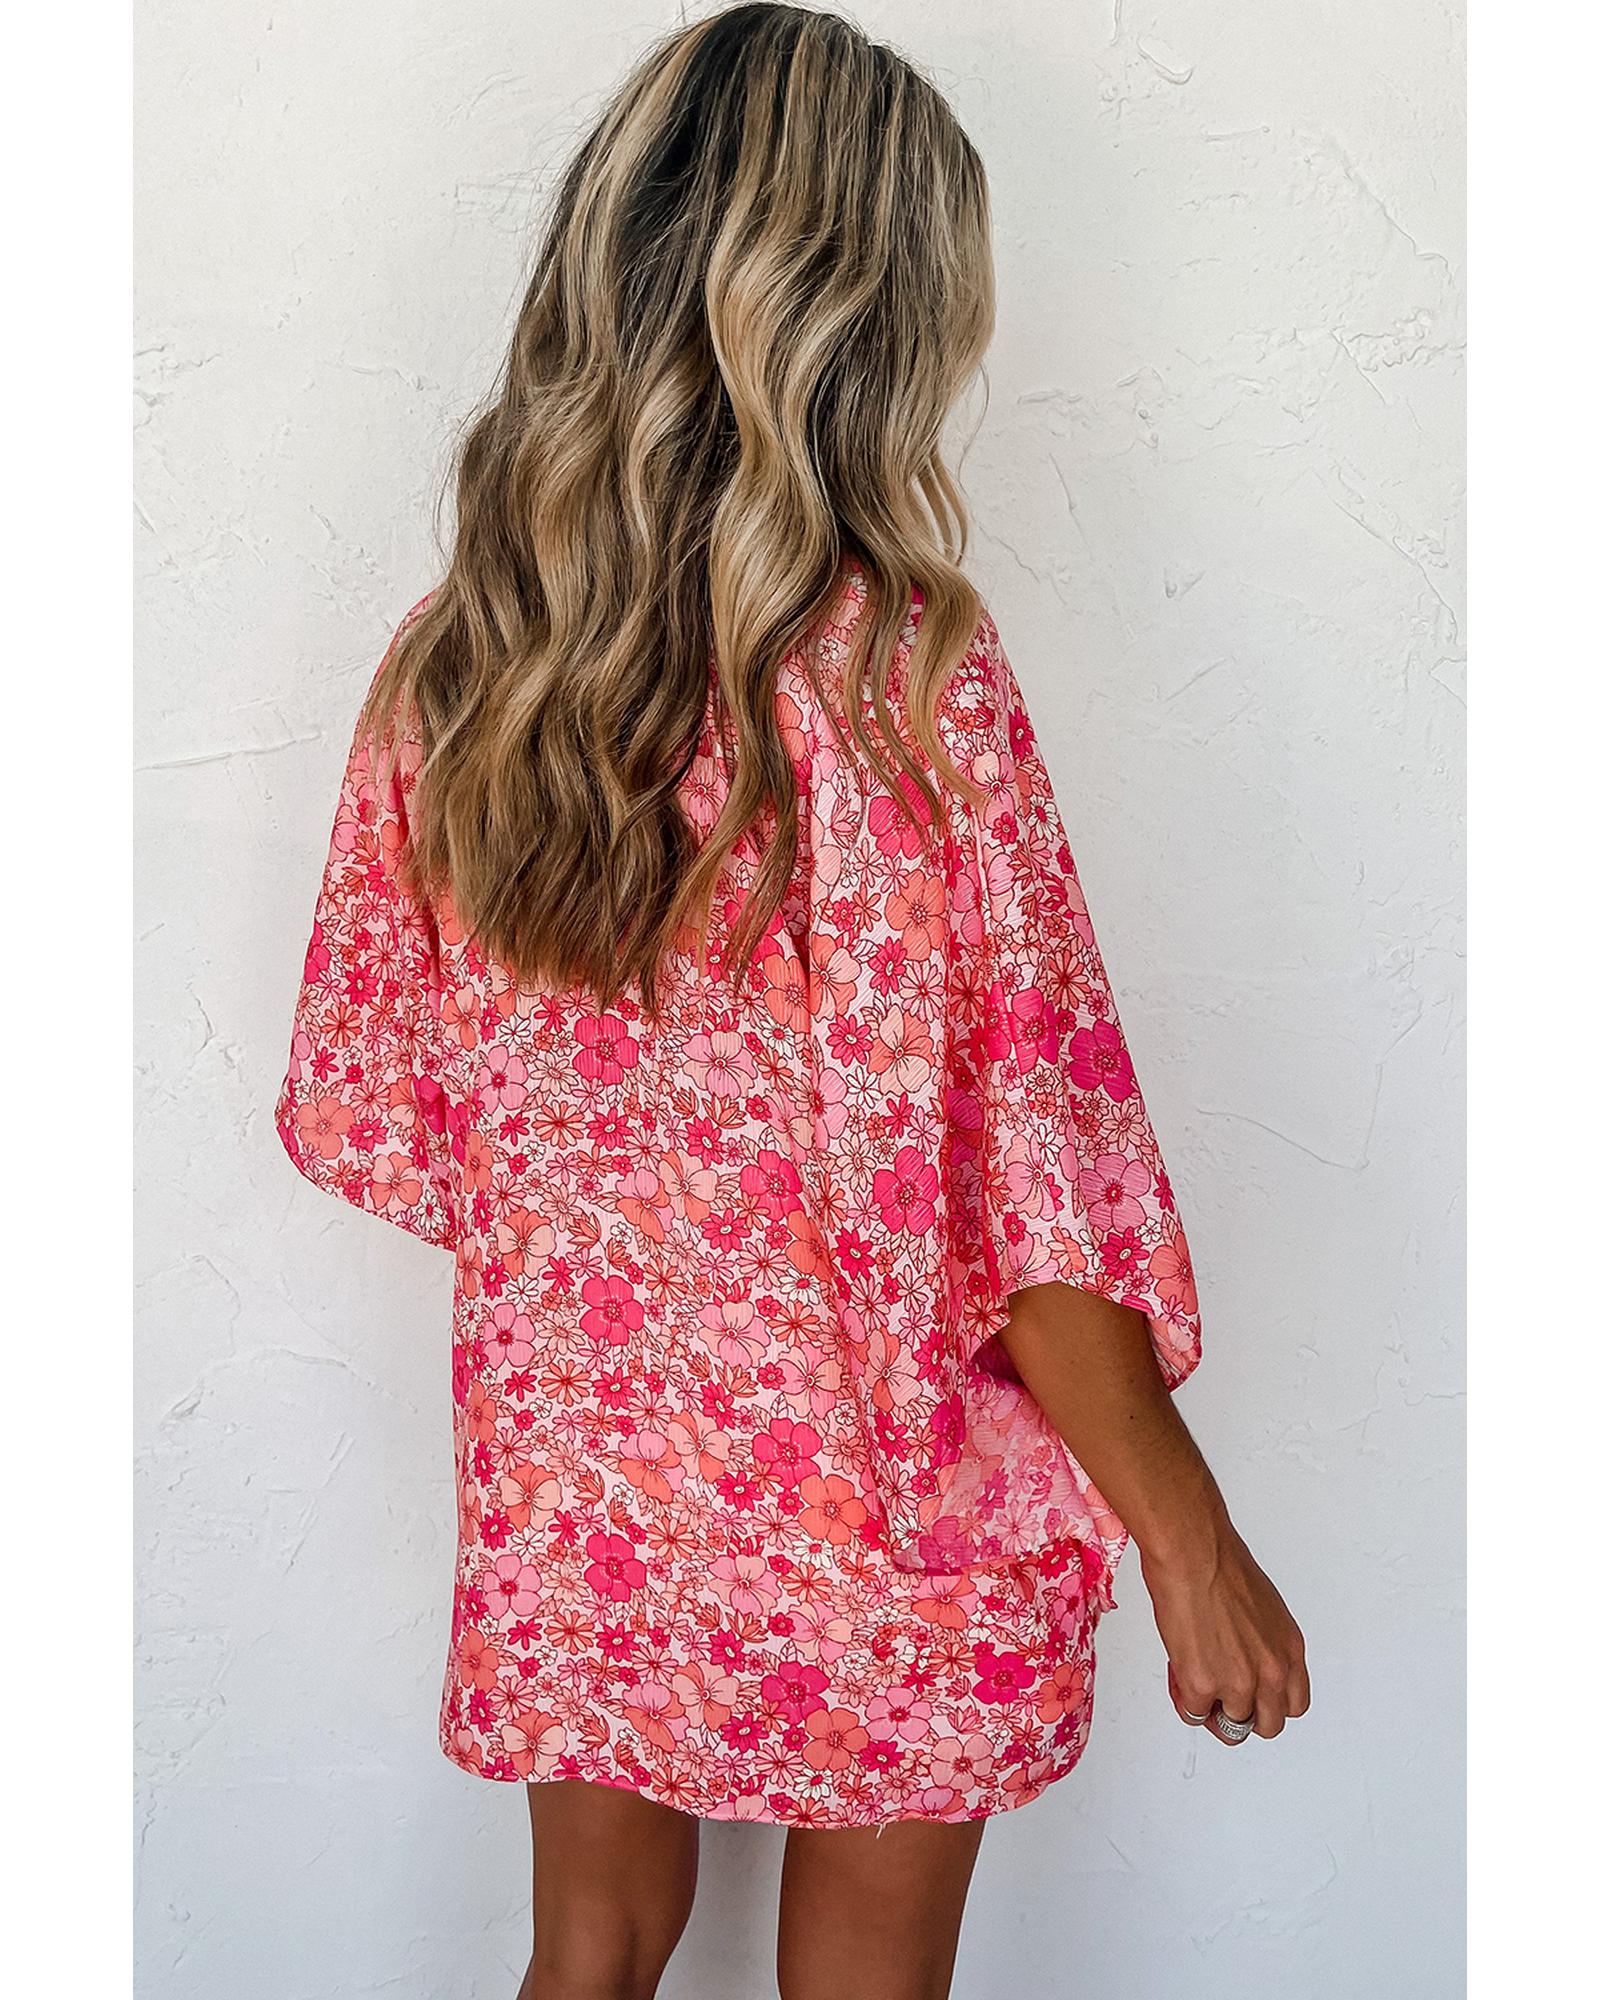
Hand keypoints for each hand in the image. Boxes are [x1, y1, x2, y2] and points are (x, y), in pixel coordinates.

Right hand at [1141, 1519, 1309, 1744]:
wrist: (1193, 1553)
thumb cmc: (1220, 1562)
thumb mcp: (1263, 1608)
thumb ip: (1263, 1642)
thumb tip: (1244, 1653)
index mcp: (1290, 1650)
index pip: (1294, 1704)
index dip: (1269, 1703)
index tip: (1252, 1697)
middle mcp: (1271, 1672)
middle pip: (1268, 1725)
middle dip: (1243, 1715)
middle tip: (1220, 1697)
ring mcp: (1239, 1684)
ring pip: (1232, 1727)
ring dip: (1211, 1708)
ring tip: (1194, 1676)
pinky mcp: (1203, 1687)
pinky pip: (1194, 1714)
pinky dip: (1184, 1698)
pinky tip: (1178, 1670)